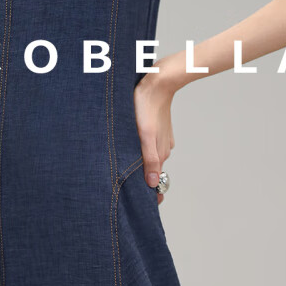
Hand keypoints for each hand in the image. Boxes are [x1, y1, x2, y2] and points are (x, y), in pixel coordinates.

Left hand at [133, 70, 174, 205]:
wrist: (157, 83)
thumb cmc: (147, 107)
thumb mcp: (145, 135)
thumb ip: (149, 160)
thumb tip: (153, 184)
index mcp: (160, 153)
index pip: (156, 180)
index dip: (149, 192)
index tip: (141, 202)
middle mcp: (163, 148)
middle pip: (153, 169)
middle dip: (142, 178)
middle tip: (124, 185)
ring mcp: (161, 138)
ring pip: (150, 156)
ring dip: (140, 161)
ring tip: (122, 164)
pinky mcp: (158, 128)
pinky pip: (150, 144)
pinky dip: (142, 148)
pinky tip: (130, 144)